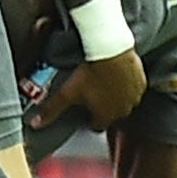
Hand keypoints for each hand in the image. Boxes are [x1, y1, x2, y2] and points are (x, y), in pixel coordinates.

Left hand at [31, 49, 146, 131]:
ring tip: (104, 84)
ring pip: (124, 102)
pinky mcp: (142, 82)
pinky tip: (117, 76)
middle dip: (103, 108)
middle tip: (93, 94)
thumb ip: (52, 110)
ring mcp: (135, 97)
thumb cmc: (89, 73)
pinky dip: (127, 85)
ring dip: (116, 97)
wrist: (111, 51)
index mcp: (106, 116)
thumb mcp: (67, 92)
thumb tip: (34, 125)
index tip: (84, 110)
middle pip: (112, 115)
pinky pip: (134, 89)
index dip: (89, 118)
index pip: (97, 126)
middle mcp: (123, 111)